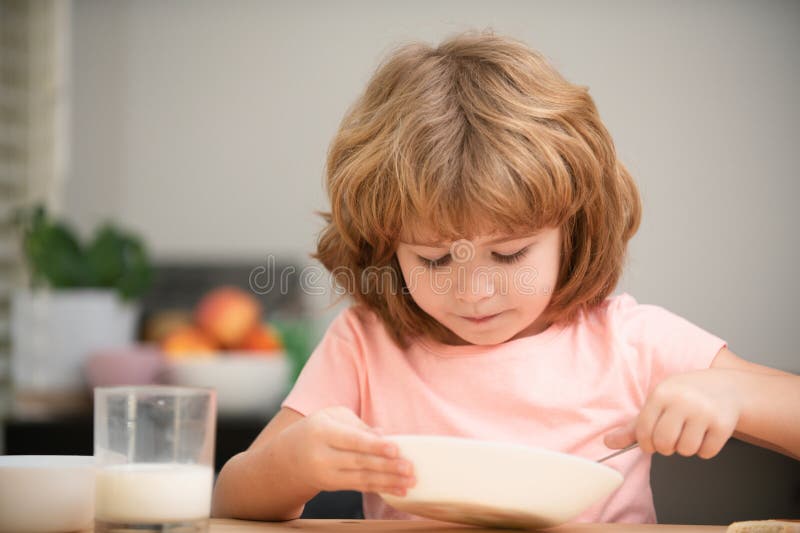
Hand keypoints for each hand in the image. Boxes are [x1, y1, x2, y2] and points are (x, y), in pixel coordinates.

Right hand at [278, 406, 415, 495]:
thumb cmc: (317, 429)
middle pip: (358, 461)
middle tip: (409, 468)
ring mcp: (326, 474)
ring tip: (410, 481)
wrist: (288, 457)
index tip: (394, 449)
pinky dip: (381, 488)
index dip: (373, 445)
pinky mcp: (333, 486)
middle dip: (386, 466)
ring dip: (388, 481)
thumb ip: (357, 424)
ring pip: (361, 478)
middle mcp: (322, 455)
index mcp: (322, 432)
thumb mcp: (331, 417)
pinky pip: (360, 487)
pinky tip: (399, 490)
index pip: (351, 440)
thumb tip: (382, 435)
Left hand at [604, 368, 741, 458]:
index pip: (643, 430)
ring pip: (685, 450)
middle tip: (672, 438)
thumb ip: (634, 425)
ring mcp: (704, 412)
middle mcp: (682, 401)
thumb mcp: (658, 402)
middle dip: (665, 447)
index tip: (651, 442)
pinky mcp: (723, 424)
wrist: (726, 387)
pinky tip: (705, 434)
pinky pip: (706, 452)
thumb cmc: (685, 396)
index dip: (645, 443)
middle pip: (664, 443)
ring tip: (690, 432)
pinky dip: (704, 449)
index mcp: (661, 394)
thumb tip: (608, 443)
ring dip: (686, 448)